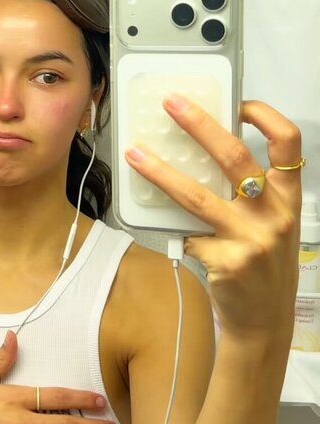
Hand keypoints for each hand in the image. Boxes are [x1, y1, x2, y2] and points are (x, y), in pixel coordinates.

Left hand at [125, 96, 302, 342]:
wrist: (265, 321)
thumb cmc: (264, 265)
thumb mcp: (270, 224)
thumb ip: (251, 193)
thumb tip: (202, 154)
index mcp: (289, 198)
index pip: (287, 143)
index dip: (264, 116)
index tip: (237, 102)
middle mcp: (275, 214)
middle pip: (235, 157)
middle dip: (199, 125)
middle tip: (171, 104)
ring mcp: (250, 239)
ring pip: (197, 195)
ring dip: (161, 171)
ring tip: (135, 153)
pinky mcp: (225, 262)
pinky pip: (188, 234)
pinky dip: (175, 230)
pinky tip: (163, 227)